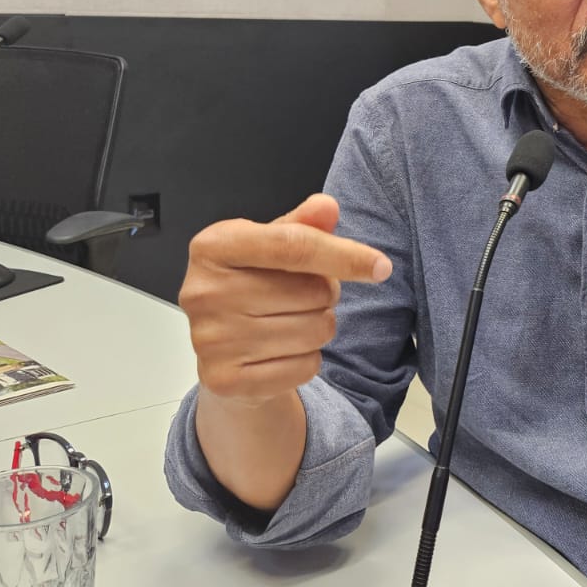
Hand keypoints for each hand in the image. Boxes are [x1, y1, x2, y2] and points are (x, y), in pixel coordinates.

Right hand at [179, 194, 390, 405]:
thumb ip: (303, 225)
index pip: (293, 246)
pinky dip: (307, 360)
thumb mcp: (272, 244)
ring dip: (319, 326)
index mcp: (214, 246)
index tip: (381, 266)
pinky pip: (304, 367)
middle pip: (311, 291)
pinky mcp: (225, 379)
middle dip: (326, 293)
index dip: (344, 255)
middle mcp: (204, 292)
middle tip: (306, 296)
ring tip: (294, 320)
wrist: (222, 347)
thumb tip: (326, 207)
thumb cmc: (254, 284)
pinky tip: (283, 350)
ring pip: (314, 331)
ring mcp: (211, 339)